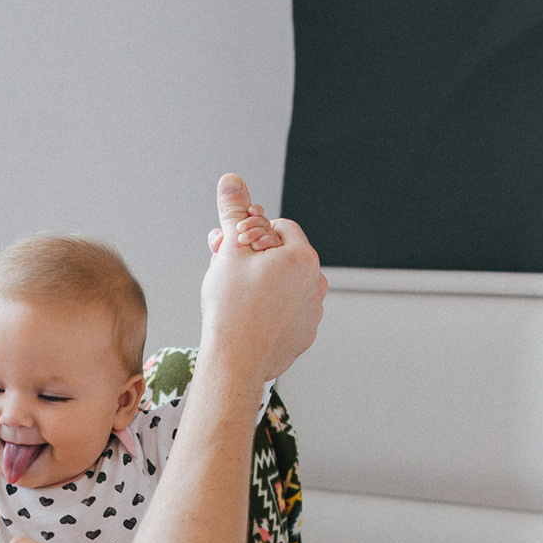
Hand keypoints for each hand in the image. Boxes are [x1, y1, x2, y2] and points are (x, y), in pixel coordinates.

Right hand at [198, 173, 325, 383]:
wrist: (235, 362)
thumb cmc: (230, 308)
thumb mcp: (229, 252)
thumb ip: (234, 212)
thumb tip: (232, 180)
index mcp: (303, 257)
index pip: (279, 227)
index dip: (252, 234)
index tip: (234, 249)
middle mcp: (316, 283)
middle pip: (283, 255)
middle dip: (255, 257)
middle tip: (226, 268)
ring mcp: (313, 311)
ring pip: (286, 283)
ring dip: (264, 281)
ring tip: (237, 294)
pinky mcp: (305, 334)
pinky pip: (288, 310)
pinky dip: (271, 308)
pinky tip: (249, 316)